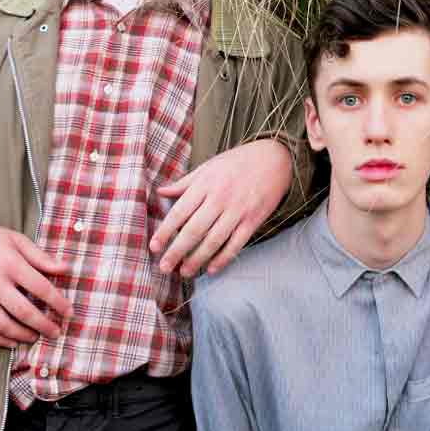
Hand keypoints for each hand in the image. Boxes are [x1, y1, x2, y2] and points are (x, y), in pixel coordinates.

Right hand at [0, 218, 71, 347]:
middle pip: (24, 311)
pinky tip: (13, 341)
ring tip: (36, 337)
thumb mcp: (17, 240)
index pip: (41, 288)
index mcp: (10, 263)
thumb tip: (66, 268)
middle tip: (56, 332)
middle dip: (44, 325)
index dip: (58, 303)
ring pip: (3, 325)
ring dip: (23, 335)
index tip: (69, 313)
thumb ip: (41, 257)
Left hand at [149, 138, 292, 276]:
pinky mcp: (253, 220)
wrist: (275, 158)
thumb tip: (160, 192)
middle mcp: (220, 198)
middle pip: (194, 230)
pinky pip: (236, 243)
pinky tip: (212, 269)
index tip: (154, 247)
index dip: (165, 231)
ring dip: (197, 259)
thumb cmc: (237, 162)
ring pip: (214, 240)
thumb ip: (184, 182)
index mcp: (205, 184)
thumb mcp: (208, 166)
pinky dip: (223, 258)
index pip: (180, 211)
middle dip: (177, 251)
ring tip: (184, 272)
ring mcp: (238, 210)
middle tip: (164, 267)